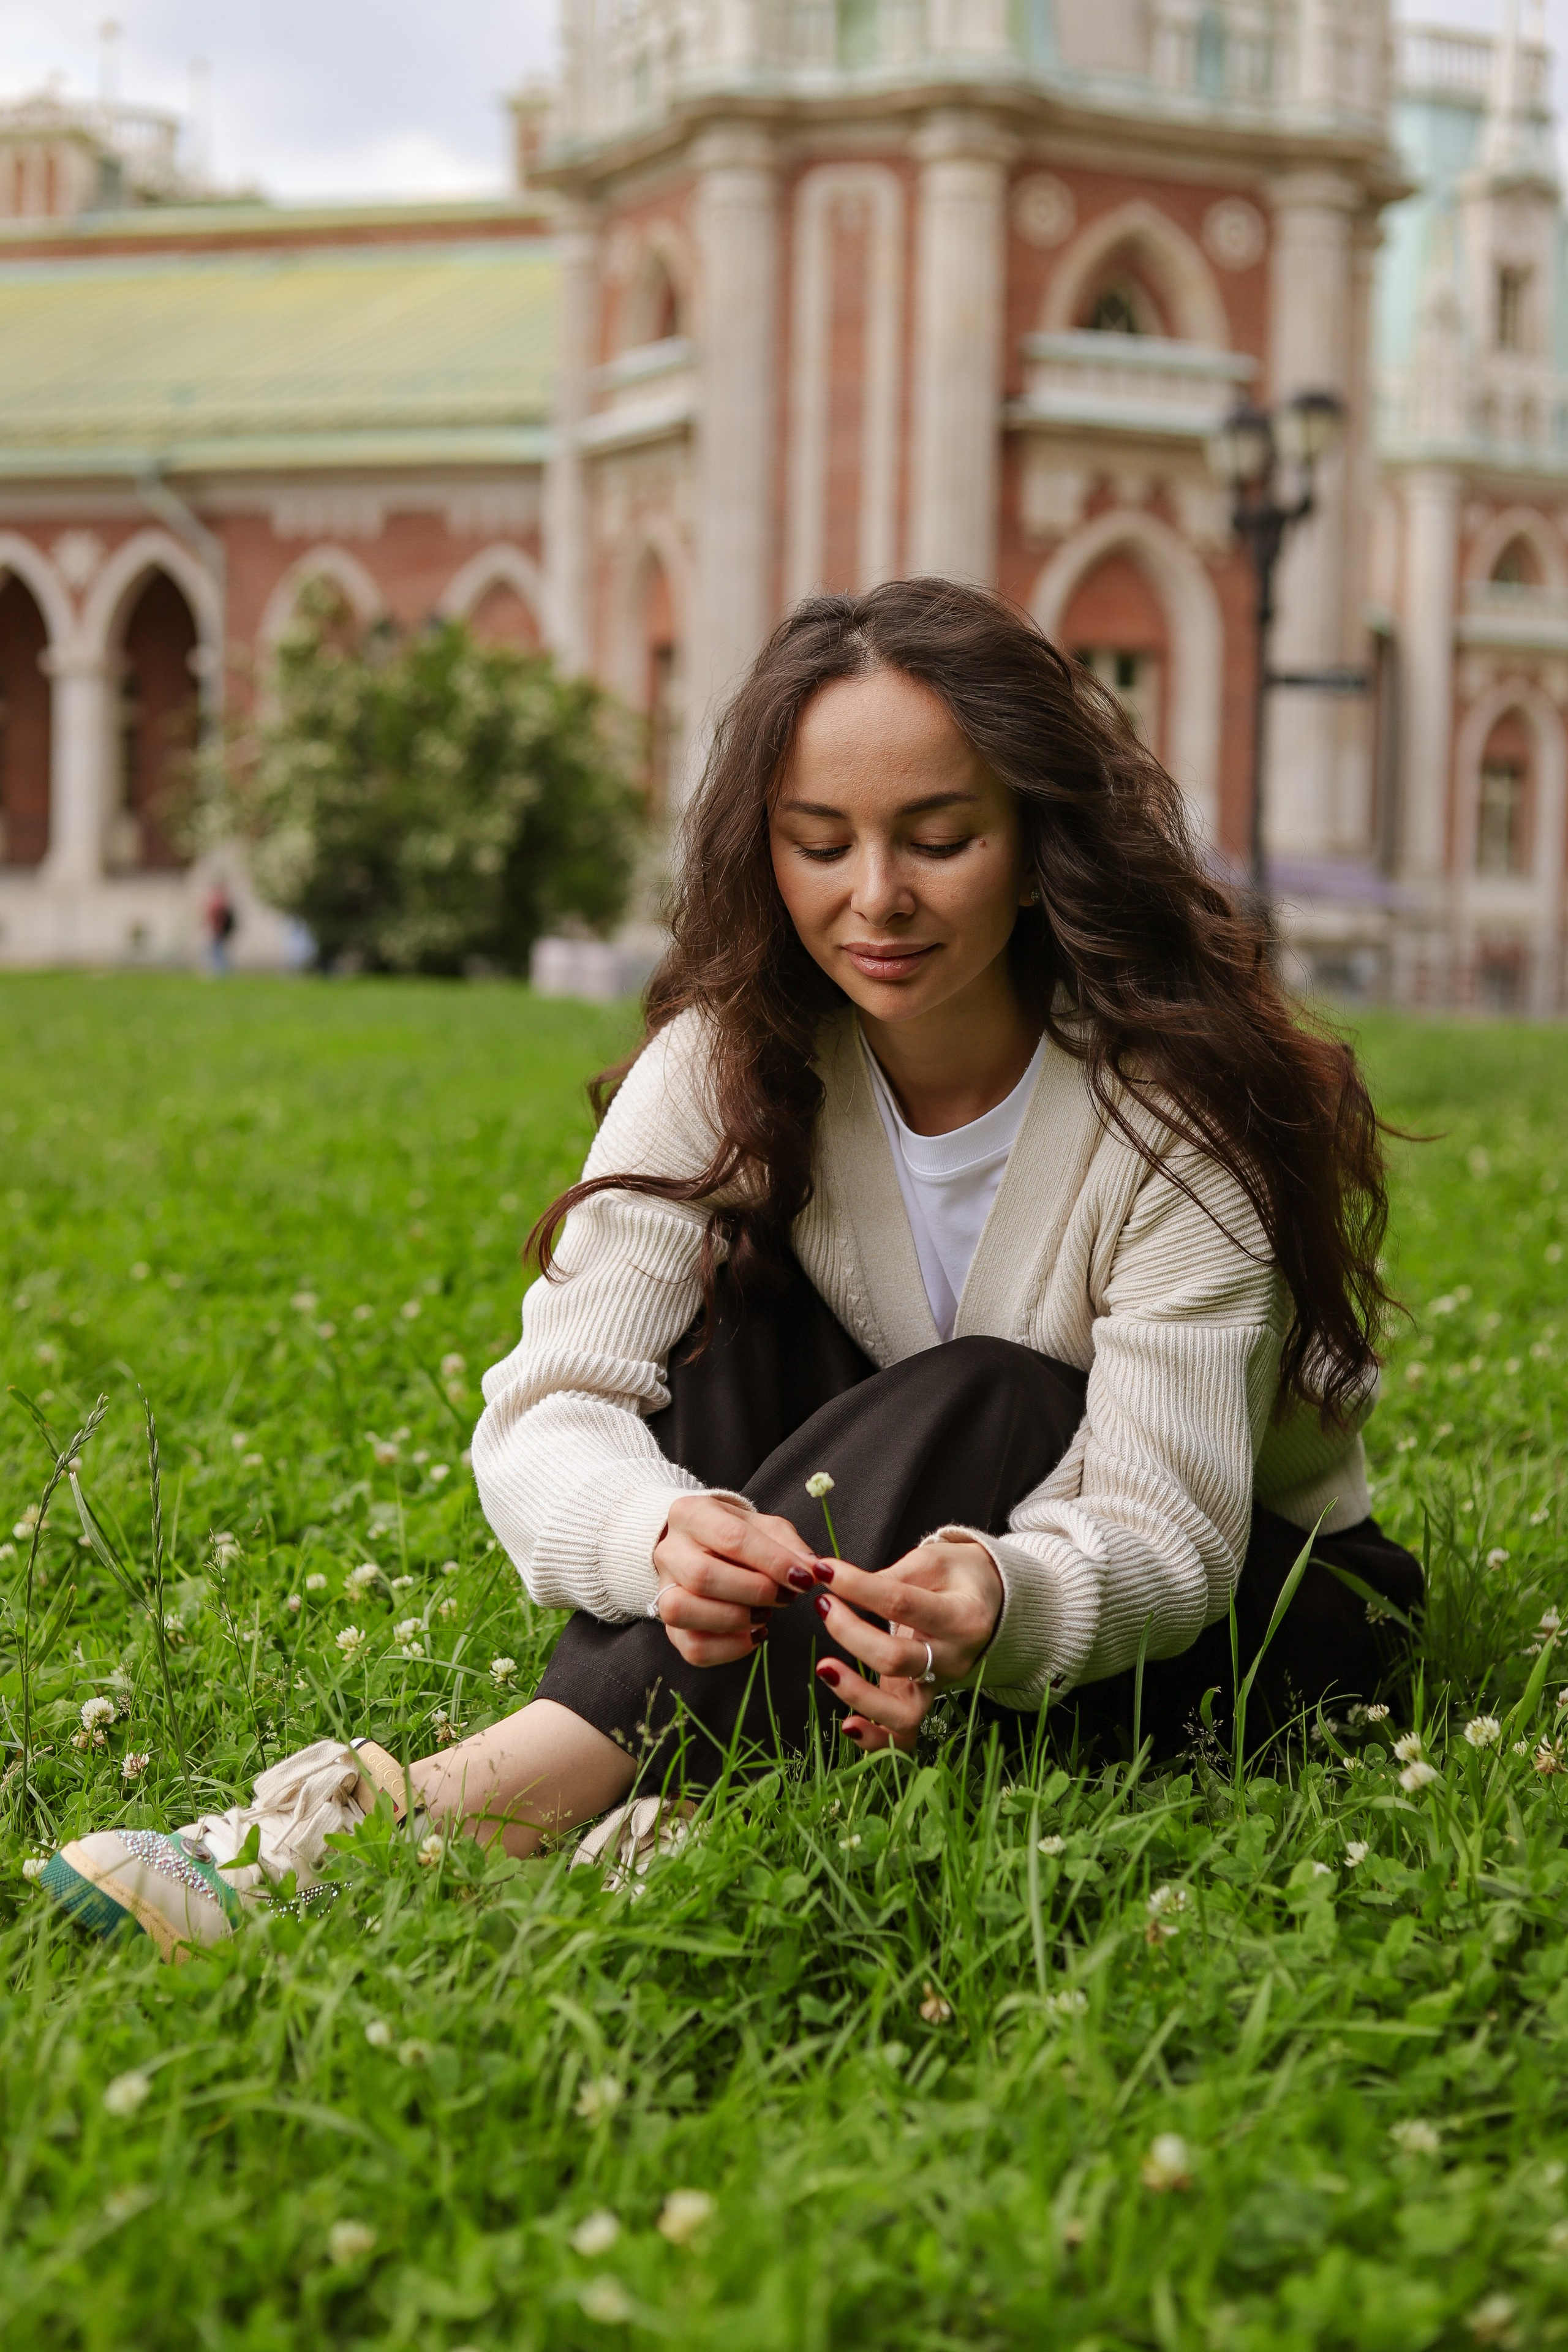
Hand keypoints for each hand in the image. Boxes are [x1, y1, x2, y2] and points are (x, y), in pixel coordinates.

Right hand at [651, 1492, 815, 1667]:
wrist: (697, 1547)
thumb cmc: (735, 1536)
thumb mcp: (763, 1527)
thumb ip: (789, 1545)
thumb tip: (814, 1570)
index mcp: (691, 1514)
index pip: (731, 1538)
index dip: (772, 1561)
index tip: (805, 1578)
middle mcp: (669, 1550)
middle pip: (702, 1576)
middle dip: (754, 1592)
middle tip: (786, 1596)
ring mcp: (662, 1590)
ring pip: (683, 1611)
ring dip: (734, 1619)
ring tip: (764, 1615)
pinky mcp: (669, 1627)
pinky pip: (691, 1647)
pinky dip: (729, 1648)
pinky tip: (753, 1634)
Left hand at [809, 1538, 1002, 1751]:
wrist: (993, 1603)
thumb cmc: (959, 1578)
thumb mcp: (932, 1561)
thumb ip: (891, 1576)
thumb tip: (843, 1584)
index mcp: (961, 1615)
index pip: (901, 1603)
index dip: (858, 1587)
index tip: (826, 1570)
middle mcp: (953, 1658)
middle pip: (895, 1658)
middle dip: (849, 1632)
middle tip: (824, 1604)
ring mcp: (940, 1686)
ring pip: (901, 1712)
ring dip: (857, 1694)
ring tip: (825, 1668)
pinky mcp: (924, 1701)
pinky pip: (903, 1736)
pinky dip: (875, 1738)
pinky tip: (848, 1726)